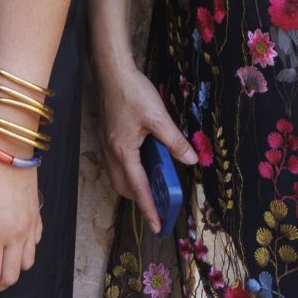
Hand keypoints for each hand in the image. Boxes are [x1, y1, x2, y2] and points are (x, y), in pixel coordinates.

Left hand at [0, 147, 41, 297]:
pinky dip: (26, 251)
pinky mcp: (36, 215)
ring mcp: (28, 226)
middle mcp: (14, 235)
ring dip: (14, 271)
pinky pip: (35, 243)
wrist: (9, 146)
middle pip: (11, 275)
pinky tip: (16, 245)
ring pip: (27, 262)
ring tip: (1, 270)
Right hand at [92, 55, 194, 234]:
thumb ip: (175, 141)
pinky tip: (145, 163)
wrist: (111, 72)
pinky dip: (130, 172)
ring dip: (134, 186)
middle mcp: (112, 153)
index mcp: (123, 152)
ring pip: (119, 177)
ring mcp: (107, 146)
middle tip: (159, 205)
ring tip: (154, 186)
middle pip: (124, 187)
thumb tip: (191, 160)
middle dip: (140, 199)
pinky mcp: (107, 138)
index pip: (138, 188)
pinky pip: (118, 165)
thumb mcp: (158, 117)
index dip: (149, 208)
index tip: (157, 226)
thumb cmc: (133, 92)